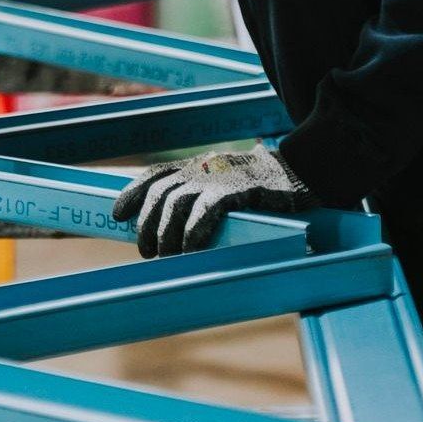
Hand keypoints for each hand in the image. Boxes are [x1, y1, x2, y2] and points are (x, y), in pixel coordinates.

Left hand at [110, 142, 317, 257]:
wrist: (304, 170)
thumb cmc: (265, 186)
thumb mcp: (228, 184)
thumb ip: (205, 197)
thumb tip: (177, 230)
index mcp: (199, 165)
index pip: (156, 175)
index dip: (133, 193)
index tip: (117, 215)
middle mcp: (204, 166)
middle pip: (161, 193)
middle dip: (148, 224)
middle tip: (148, 252)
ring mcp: (221, 176)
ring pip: (177, 202)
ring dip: (166, 233)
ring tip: (165, 257)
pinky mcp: (240, 189)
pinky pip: (207, 209)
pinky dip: (194, 230)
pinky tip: (190, 249)